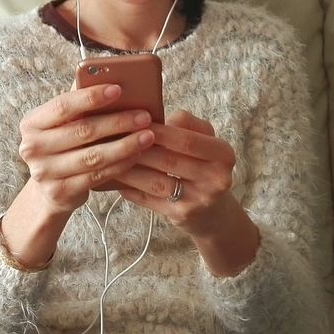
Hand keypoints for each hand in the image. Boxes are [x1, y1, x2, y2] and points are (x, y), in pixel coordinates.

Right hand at [17, 83, 155, 215]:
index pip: (62, 105)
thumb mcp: (63, 122)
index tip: (118, 88)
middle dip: (117, 122)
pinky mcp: (60, 192)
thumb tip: (110, 74)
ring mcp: (44, 173)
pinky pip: (97, 176)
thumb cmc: (62, 144)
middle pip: (82, 131)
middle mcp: (32, 148)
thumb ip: (79, 101)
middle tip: (144, 115)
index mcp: (32, 123)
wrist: (49, 188)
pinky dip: (120, 165)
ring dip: (125, 145)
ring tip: (148, 136)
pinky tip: (136, 156)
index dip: (91, 97)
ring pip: (93, 156)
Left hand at [111, 109, 238, 238]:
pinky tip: (116, 178)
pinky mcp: (181, 216)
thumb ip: (187, 123)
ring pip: (156, 182)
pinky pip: (149, 200)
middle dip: (139, 149)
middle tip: (115, 138)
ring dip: (130, 169)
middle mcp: (216, 179)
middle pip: (169, 161)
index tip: (137, 122)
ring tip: (110, 157)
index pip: (187, 140)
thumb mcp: (207, 140)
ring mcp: (198, 201)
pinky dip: (130, 188)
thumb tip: (162, 117)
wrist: (214, 213)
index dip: (160, 132)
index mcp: (223, 155)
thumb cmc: (204, 165)